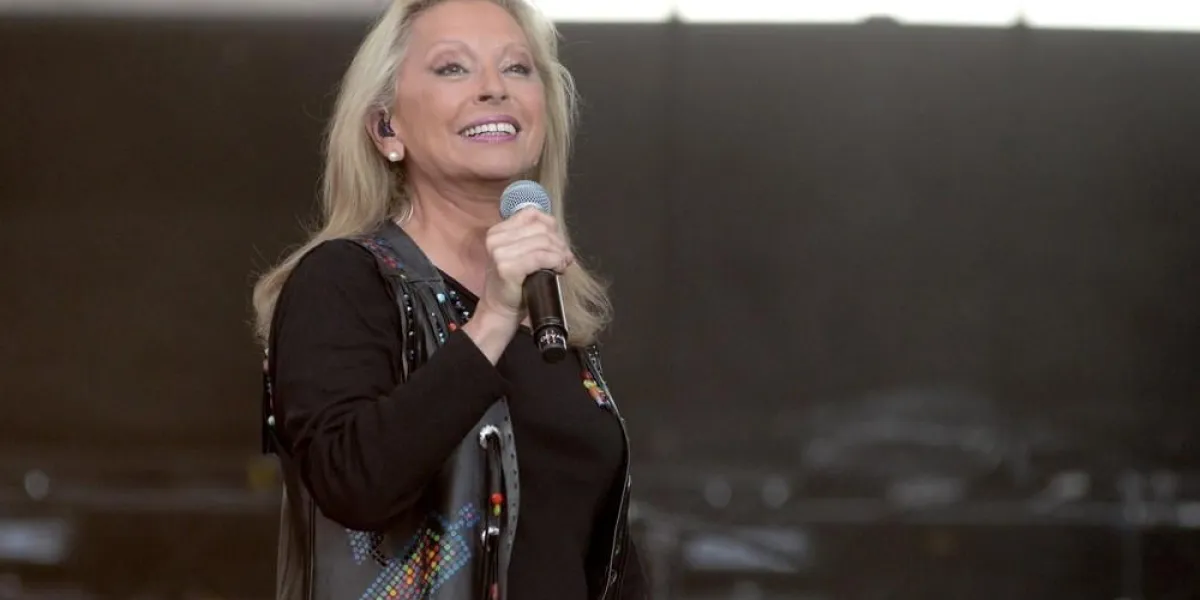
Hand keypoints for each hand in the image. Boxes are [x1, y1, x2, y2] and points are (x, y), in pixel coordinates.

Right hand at [462, 208, 573, 361]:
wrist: (499, 311)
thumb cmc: (513, 285)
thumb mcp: (519, 254)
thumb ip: (533, 239)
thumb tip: (558, 234)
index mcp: (498, 231)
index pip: (532, 214)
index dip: (551, 227)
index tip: (557, 243)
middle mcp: (495, 239)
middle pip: (541, 228)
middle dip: (559, 243)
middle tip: (564, 258)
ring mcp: (499, 253)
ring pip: (543, 241)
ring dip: (559, 254)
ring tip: (562, 265)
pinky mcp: (507, 267)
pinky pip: (541, 257)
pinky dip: (555, 261)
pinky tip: (559, 269)